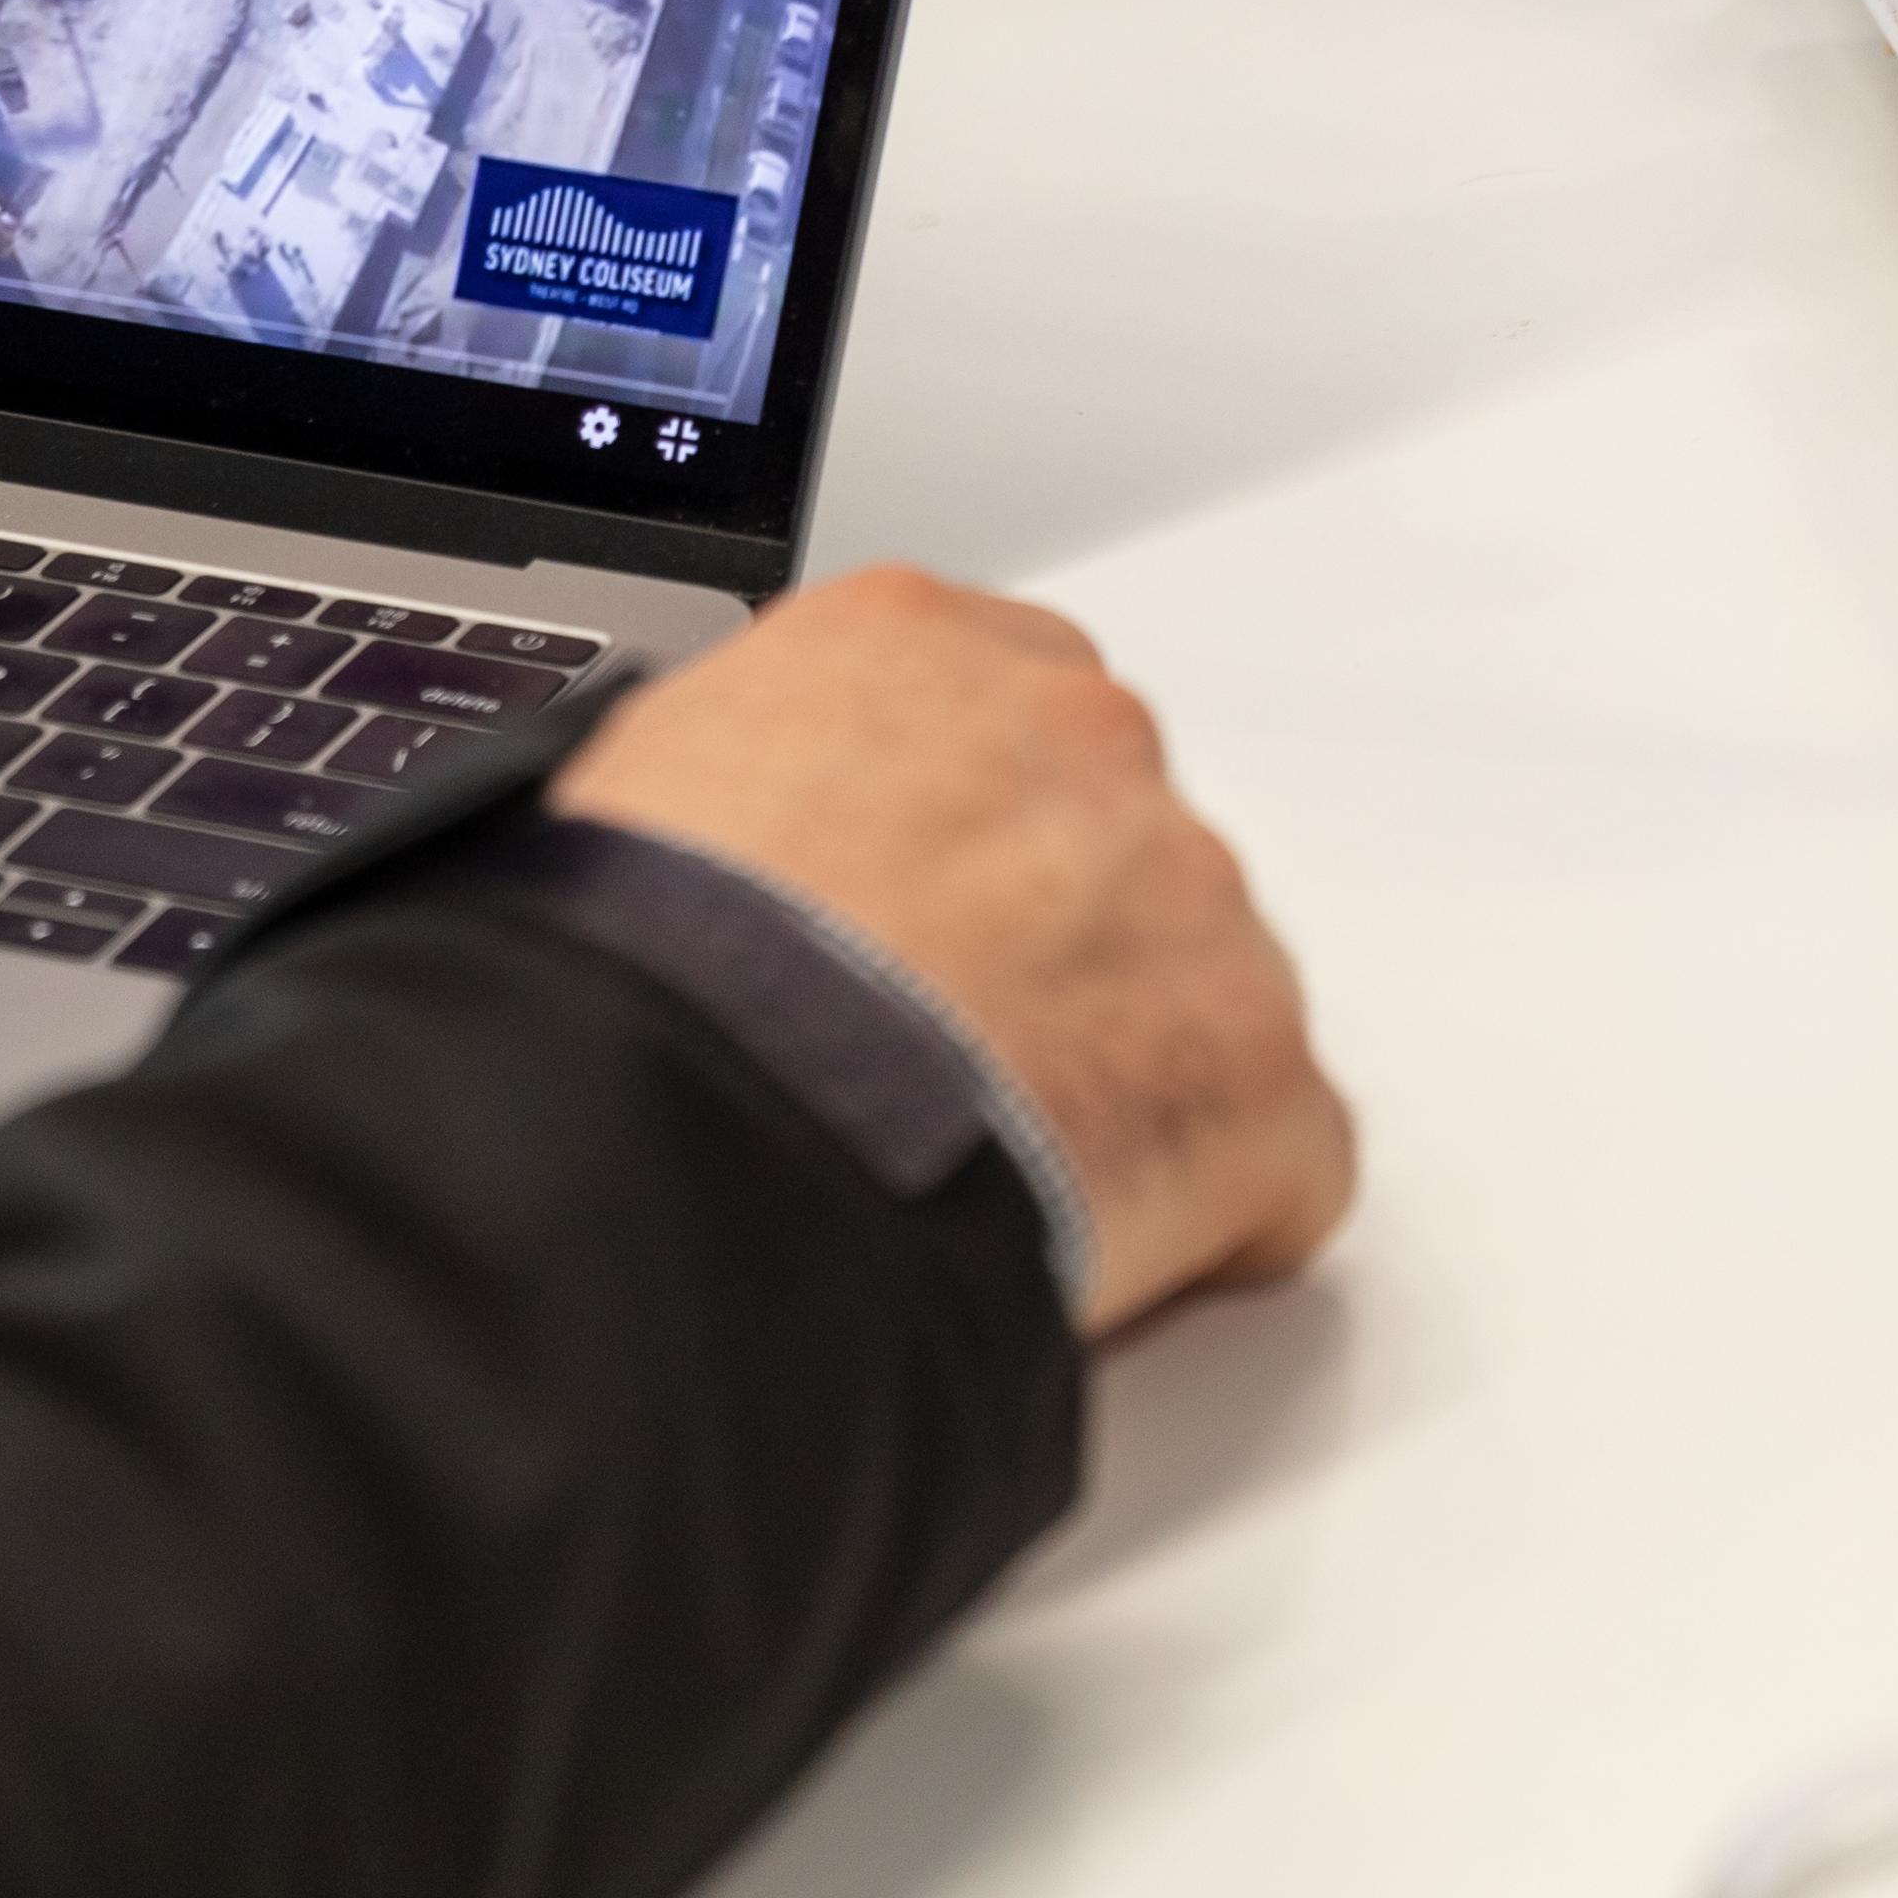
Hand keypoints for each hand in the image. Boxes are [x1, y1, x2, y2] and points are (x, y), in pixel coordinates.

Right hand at [552, 565, 1353, 1331]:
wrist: (693, 1125)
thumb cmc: (631, 979)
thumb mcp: (627, 794)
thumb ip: (740, 784)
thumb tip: (732, 857)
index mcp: (909, 645)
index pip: (989, 711)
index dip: (951, 844)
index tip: (911, 924)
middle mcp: (1075, 735)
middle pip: (1106, 843)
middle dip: (1045, 951)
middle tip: (933, 1062)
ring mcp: (1188, 893)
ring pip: (1194, 992)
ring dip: (1115, 1074)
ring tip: (981, 1167)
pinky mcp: (1256, 1067)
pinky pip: (1270, 1155)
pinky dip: (1200, 1218)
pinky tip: (1074, 1252)